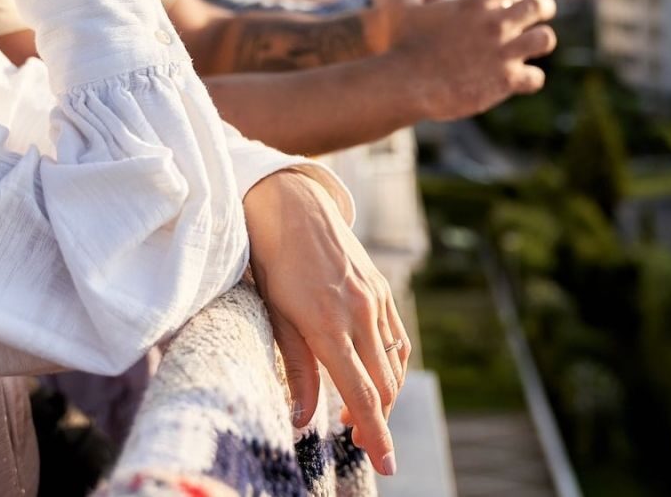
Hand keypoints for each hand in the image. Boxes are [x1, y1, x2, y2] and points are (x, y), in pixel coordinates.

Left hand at [243, 170, 409, 476]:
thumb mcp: (274, 316)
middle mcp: (360, 314)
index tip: (387, 465)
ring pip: (393, 365)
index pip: (361, 395)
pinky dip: (391, 365)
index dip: (376, 435)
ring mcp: (376, 300)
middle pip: (383, 386)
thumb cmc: (273, 262)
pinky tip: (375, 374)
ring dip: (383, 396)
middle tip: (357, 443)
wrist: (292, 205)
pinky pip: (397, 339)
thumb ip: (294, 369)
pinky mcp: (383, 290)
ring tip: (358, 414)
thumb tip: (299, 419)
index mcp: (329, 325)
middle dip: (377, 421)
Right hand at [389, 0, 556, 120]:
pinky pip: (535, 77)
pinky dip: (532, 78)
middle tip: (543, 8)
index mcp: (473, 5)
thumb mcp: (401, 9)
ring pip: (545, 39)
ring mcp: (503, 53)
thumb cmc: (402, 45)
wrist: (407, 84)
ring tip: (537, 42)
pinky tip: (525, 79)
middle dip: (545, 5)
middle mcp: (494, 25)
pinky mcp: (505, 81)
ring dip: (542, 40)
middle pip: (538, 5)